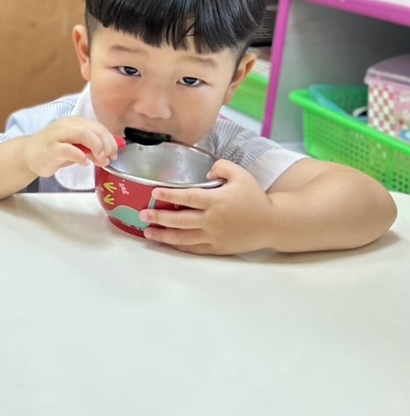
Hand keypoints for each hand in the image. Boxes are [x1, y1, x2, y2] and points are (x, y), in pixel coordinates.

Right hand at [23, 118, 120, 177]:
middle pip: (94, 129)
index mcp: (75, 122)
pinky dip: (81, 157)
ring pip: (83, 134)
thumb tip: (114, 149)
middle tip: (108, 158)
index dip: (110, 140)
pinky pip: (69, 149)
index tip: (114, 154)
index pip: (99, 127)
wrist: (29, 154)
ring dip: (96, 147)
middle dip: (106, 144)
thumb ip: (93, 146)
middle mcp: (67, 125)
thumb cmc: (55, 150)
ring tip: (99, 159)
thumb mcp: (77, 146)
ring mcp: (58, 135)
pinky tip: (84, 163)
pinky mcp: (51, 148)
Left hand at [140, 159, 276, 254]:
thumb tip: (207, 172)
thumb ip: (221, 167)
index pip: (189, 197)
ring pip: (184, 238)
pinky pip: (194, 248)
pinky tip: (167, 243)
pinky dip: (179, 246)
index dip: (170, 195)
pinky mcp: (217, 248)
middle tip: (142, 215)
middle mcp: (213, 220)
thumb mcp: (241, 175)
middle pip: (181, 220)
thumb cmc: (255, 197)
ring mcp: (214, 236)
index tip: (153, 193)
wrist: (273, 223)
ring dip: (164, 236)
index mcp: (217, 201)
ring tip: (147, 233)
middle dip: (159, 218)